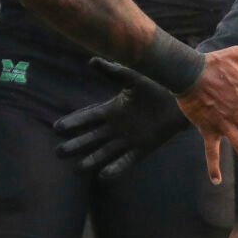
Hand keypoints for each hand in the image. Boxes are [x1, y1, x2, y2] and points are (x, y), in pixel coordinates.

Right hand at [53, 59, 189, 180]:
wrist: (180, 99)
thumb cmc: (156, 85)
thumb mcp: (132, 78)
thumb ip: (113, 72)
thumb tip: (92, 61)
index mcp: (112, 109)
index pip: (88, 117)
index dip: (74, 122)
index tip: (58, 128)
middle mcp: (117, 127)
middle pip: (92, 138)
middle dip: (77, 145)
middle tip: (59, 152)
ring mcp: (129, 139)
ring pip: (105, 152)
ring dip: (92, 160)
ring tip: (77, 169)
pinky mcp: (142, 148)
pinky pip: (126, 161)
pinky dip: (116, 169)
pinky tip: (104, 176)